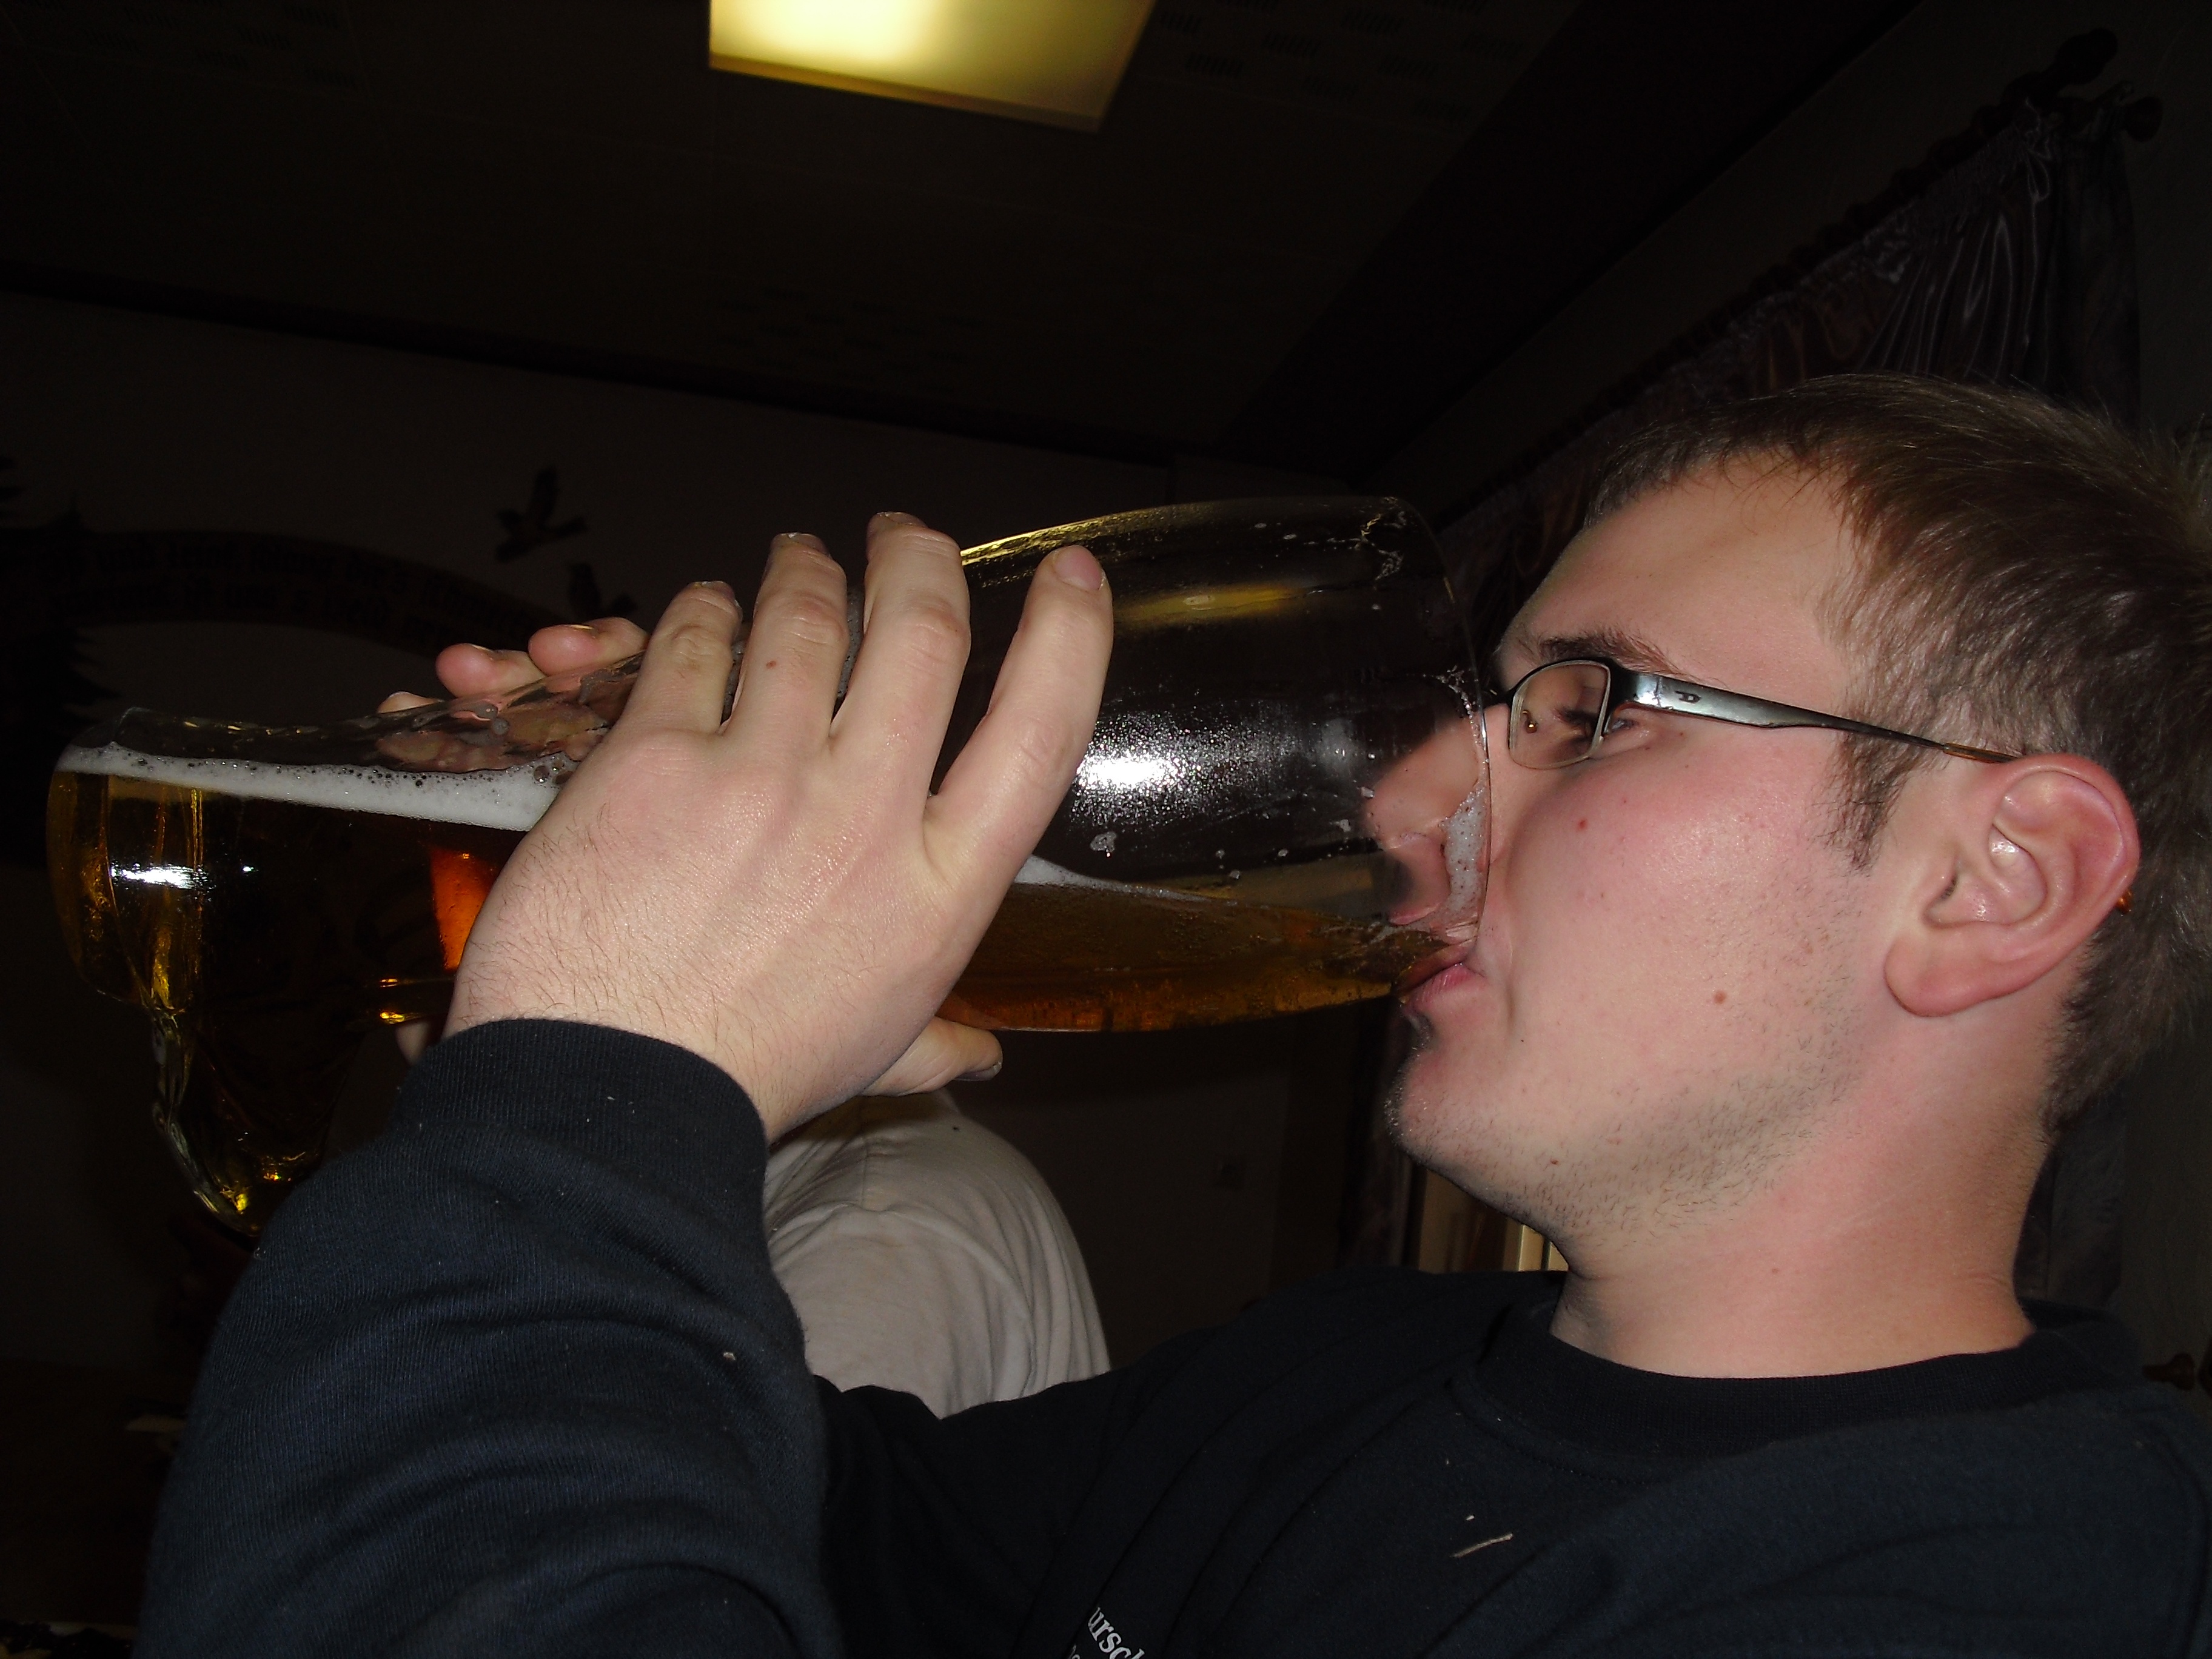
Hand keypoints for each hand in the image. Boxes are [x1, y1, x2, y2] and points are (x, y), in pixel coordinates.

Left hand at [435, 515, 1110, 1139]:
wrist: (610, 1097)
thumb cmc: (748, 1077)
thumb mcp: (875, 1053)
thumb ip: (937, 1038)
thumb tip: (984, 1055)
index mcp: (940, 888)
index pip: (1042, 731)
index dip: (1070, 635)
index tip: (1074, 572)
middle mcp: (868, 816)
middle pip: (923, 636)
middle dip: (919, 559)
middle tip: (902, 536)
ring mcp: (763, 780)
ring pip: (806, 619)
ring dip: (807, 570)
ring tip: (799, 558)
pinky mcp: (659, 759)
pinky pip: (696, 646)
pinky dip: (706, 612)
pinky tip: (705, 610)